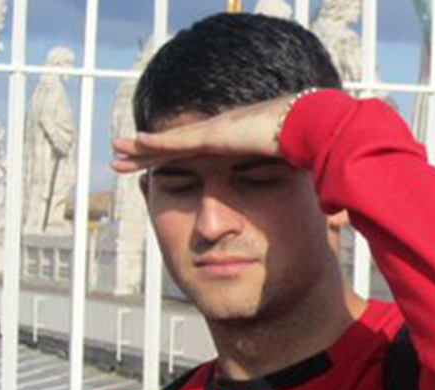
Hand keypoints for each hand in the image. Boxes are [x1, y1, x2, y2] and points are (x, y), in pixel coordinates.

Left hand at [111, 94, 294, 173]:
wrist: (308, 128)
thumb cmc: (306, 153)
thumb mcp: (288, 180)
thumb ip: (286, 191)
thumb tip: (317, 216)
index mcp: (232, 145)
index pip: (194, 154)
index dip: (171, 158)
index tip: (154, 166)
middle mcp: (217, 134)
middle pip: (174, 146)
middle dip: (147, 152)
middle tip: (122, 155)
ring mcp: (212, 132)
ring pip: (168, 143)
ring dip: (140, 148)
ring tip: (116, 150)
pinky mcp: (210, 135)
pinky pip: (176, 143)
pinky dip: (153, 144)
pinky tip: (133, 145)